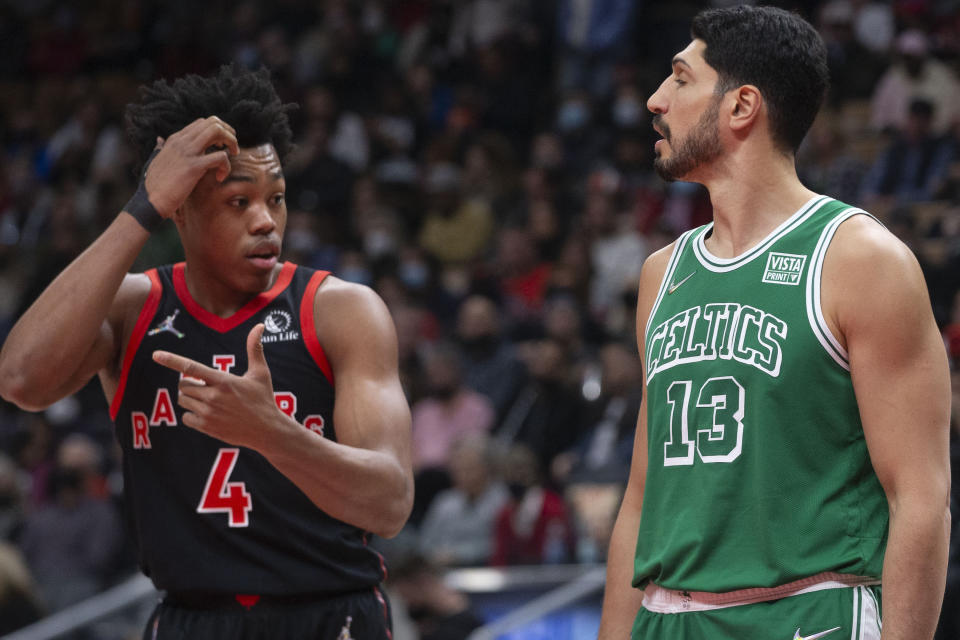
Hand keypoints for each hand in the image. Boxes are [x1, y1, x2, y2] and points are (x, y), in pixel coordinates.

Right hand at [144, 116, 239, 217]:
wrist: (150, 201)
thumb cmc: (154, 186)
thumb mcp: (155, 161)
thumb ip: (160, 149)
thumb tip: (159, 141)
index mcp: (175, 140)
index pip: (202, 123)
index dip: (217, 131)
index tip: (221, 145)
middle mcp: (182, 141)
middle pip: (212, 122)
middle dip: (228, 133)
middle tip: (232, 148)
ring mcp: (187, 152)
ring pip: (218, 131)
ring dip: (231, 142)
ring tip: (232, 156)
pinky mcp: (194, 167)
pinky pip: (220, 157)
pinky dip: (226, 166)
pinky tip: (220, 177)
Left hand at [152, 324, 288, 449]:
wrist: (267, 431)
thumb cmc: (264, 399)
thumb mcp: (261, 373)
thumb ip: (254, 348)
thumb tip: (259, 326)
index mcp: (224, 380)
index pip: (192, 368)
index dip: (172, 360)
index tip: (156, 355)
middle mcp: (213, 396)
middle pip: (183, 385)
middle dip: (190, 384)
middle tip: (207, 388)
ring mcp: (208, 413)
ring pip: (183, 400)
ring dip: (191, 398)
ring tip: (209, 401)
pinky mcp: (206, 427)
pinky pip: (185, 417)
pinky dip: (192, 415)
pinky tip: (208, 414)